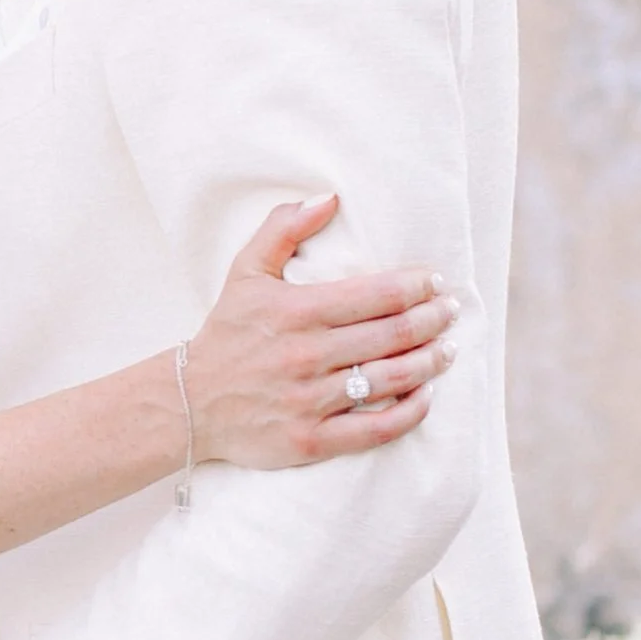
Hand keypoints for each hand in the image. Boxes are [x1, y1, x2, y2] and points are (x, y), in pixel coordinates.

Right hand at [185, 192, 457, 470]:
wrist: (189, 401)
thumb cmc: (227, 332)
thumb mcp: (245, 271)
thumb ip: (283, 229)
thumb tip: (329, 199)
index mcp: (296, 311)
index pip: (376, 294)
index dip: (417, 285)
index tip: (435, 280)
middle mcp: (306, 355)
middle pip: (393, 334)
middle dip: (434, 319)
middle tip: (451, 310)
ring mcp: (310, 401)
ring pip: (392, 379)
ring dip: (431, 362)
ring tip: (448, 349)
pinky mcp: (312, 440)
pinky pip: (376, 428)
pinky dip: (410, 412)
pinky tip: (425, 395)